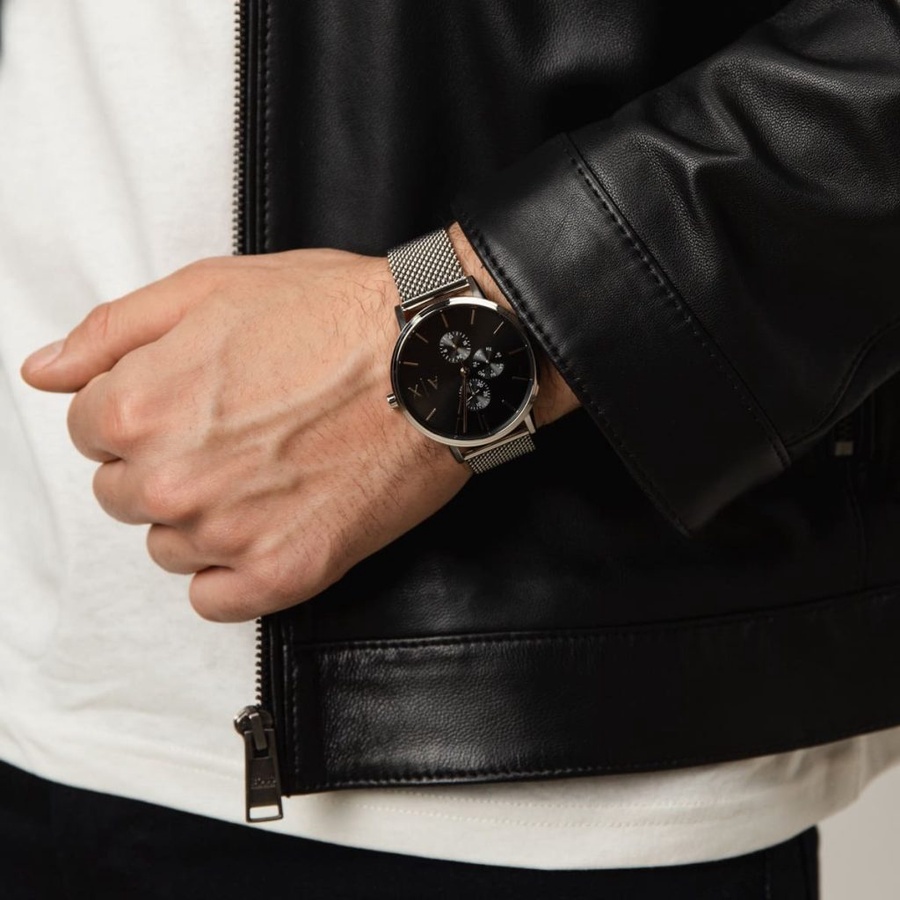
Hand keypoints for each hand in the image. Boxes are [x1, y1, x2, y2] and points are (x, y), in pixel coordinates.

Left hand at [21, 249, 470, 621]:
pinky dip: (233, 571)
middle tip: (236, 430)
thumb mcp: (210, 288)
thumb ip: (110, 332)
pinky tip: (269, 525)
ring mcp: (229, 535)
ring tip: (265, 470)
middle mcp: (171, 481)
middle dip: (165, 461)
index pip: (89, 433)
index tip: (192, 399)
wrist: (432, 361)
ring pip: (169, 546)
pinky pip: (215, 599)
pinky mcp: (285, 573)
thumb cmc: (334, 317)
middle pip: (124, 493)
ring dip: (201, 516)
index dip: (141, 408)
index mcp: (137, 409)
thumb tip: (44, 371)